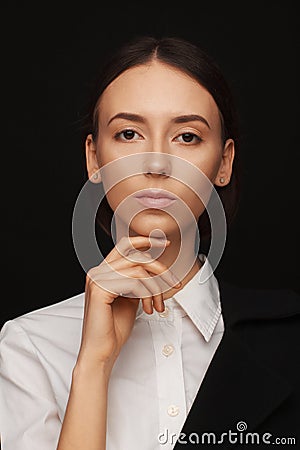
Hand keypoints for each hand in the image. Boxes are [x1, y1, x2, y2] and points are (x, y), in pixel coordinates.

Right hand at [75, 236, 180, 372]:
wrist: (101, 352)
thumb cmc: (114, 329)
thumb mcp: (130, 298)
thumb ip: (136, 282)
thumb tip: (152, 271)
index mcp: (102, 272)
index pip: (124, 245)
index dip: (145, 240)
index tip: (165, 244)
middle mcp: (97, 272)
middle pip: (136, 256)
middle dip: (159, 269)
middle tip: (174, 284)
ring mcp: (97, 279)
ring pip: (138, 270)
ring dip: (155, 288)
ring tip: (157, 306)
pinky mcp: (100, 289)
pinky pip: (134, 282)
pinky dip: (147, 295)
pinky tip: (148, 309)